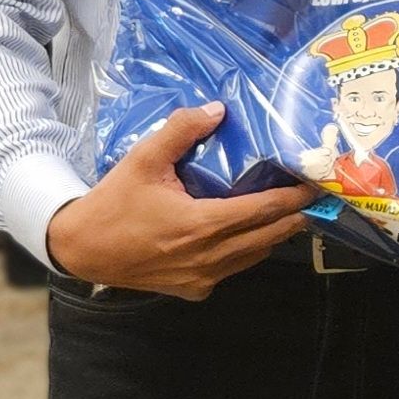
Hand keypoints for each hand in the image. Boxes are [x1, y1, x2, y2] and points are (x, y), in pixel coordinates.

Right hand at [46, 102, 316, 299]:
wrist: (81, 248)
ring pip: (253, 257)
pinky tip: (249, 233)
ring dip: (273, 236)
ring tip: (289, 212)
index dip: (295, 198)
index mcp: (202, 224)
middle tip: (314, 198)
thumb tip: (218, 108)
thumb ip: (182, 130)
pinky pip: (233, 270)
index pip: (264, 211)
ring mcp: (202, 278)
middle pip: (269, 238)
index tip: (317, 185)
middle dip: (294, 217)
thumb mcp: (145, 158)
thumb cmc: (114, 201)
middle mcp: (209, 257)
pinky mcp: (193, 289)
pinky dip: (248, 252)